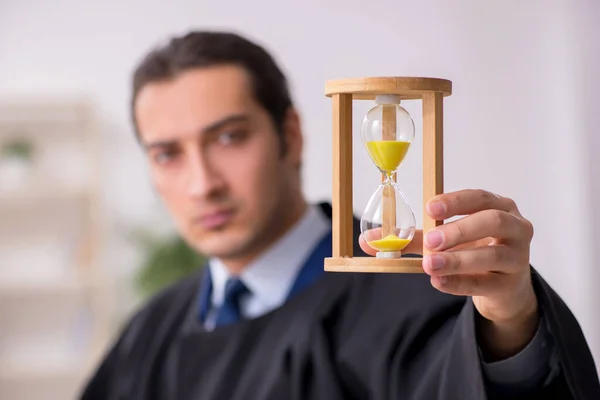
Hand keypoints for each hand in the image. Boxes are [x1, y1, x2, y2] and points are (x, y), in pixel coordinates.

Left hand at [360, 189, 538, 358]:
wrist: (504, 288)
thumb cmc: (474, 252)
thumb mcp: (445, 241)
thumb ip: (410, 239)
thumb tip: (368, 240)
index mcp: (499, 207)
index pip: (480, 197)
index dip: (456, 201)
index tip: (429, 207)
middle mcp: (515, 228)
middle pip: (492, 221)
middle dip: (459, 229)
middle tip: (430, 240)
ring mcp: (518, 257)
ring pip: (493, 255)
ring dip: (458, 259)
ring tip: (430, 264)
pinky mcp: (511, 285)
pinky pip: (486, 283)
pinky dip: (460, 283)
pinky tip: (438, 282)